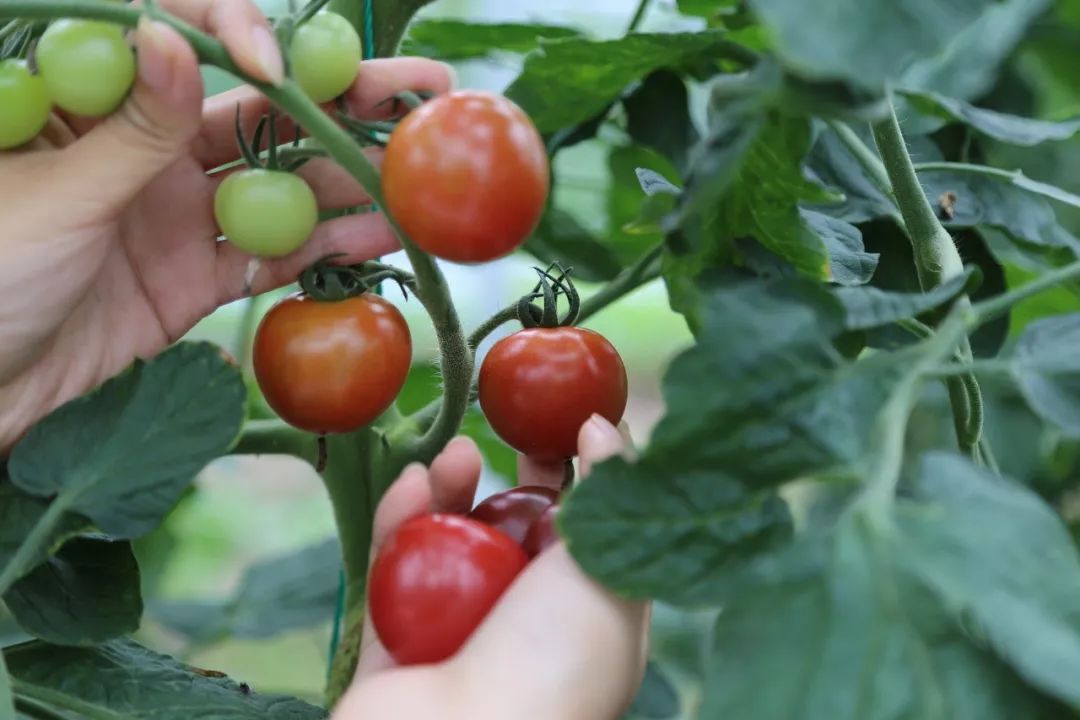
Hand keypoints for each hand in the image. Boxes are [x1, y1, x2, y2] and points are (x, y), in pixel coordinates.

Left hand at [0, 0, 452, 450]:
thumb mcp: (57, 197)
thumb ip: (132, 130)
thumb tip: (177, 41)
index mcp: (88, 105)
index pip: (178, 40)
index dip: (235, 36)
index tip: (274, 65)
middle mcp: (143, 148)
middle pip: (256, 110)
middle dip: (340, 97)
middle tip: (422, 90)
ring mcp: (174, 214)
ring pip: (278, 184)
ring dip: (350, 177)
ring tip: (420, 170)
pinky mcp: (194, 278)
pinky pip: (270, 256)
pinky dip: (325, 249)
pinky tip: (383, 236)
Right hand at [334, 415, 649, 719]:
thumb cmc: (556, 663)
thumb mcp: (607, 569)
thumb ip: (608, 492)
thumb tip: (604, 425)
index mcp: (584, 618)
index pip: (583, 536)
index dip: (577, 477)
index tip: (567, 419)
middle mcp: (520, 627)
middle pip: (511, 536)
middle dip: (508, 477)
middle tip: (509, 421)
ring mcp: (453, 636)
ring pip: (446, 546)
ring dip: (450, 493)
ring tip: (457, 452)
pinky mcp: (390, 643)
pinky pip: (390, 569)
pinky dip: (399, 521)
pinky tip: (416, 482)